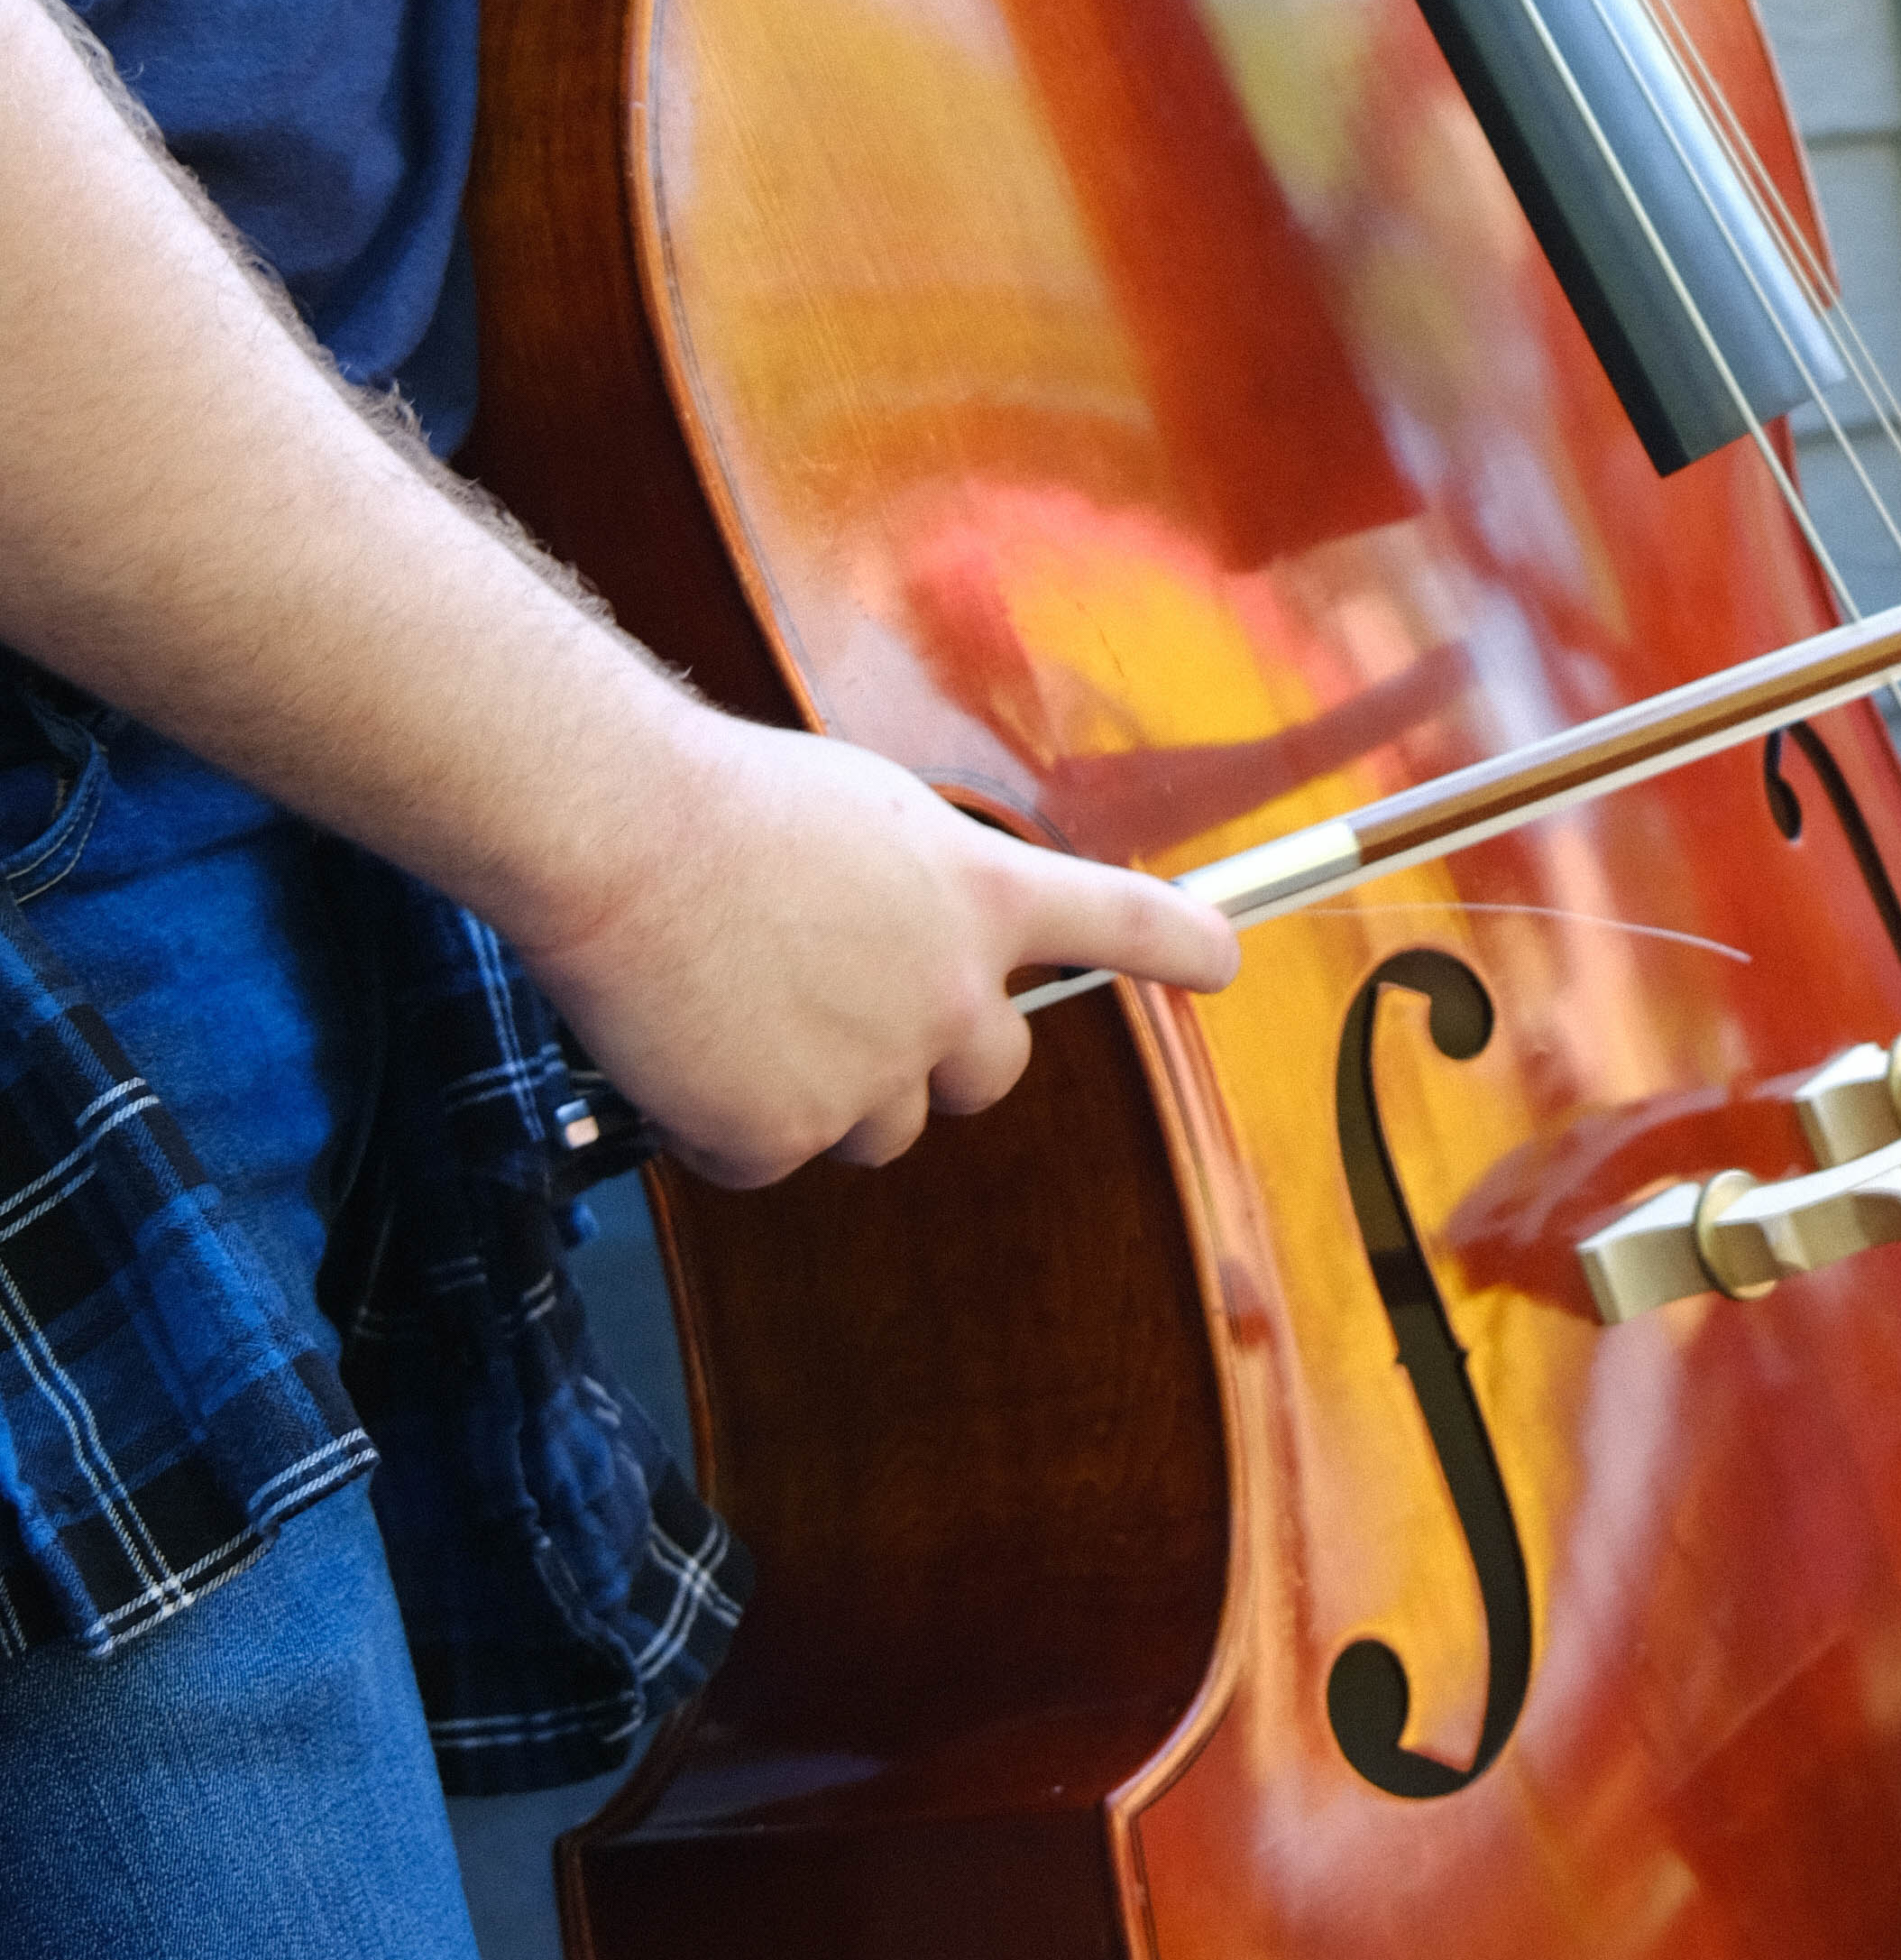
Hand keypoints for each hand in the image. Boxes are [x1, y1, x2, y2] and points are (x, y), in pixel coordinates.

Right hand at [515, 707, 1238, 1190]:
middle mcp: (950, 995)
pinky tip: (680, 1049)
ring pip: (877, 1127)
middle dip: (935, 1057)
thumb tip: (909, 941)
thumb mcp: (868, 817)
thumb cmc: (722, 802)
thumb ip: (922, 889)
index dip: (1178, 948)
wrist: (621, 837)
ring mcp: (873, 1075)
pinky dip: (723, 1123)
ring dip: (824, 1091)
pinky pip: (767, 1157)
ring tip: (735, 1007)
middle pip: (990, 1073)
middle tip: (842, 1005)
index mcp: (980, 895)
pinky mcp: (782, 1137)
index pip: (1118, 923)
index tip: (1221, 960)